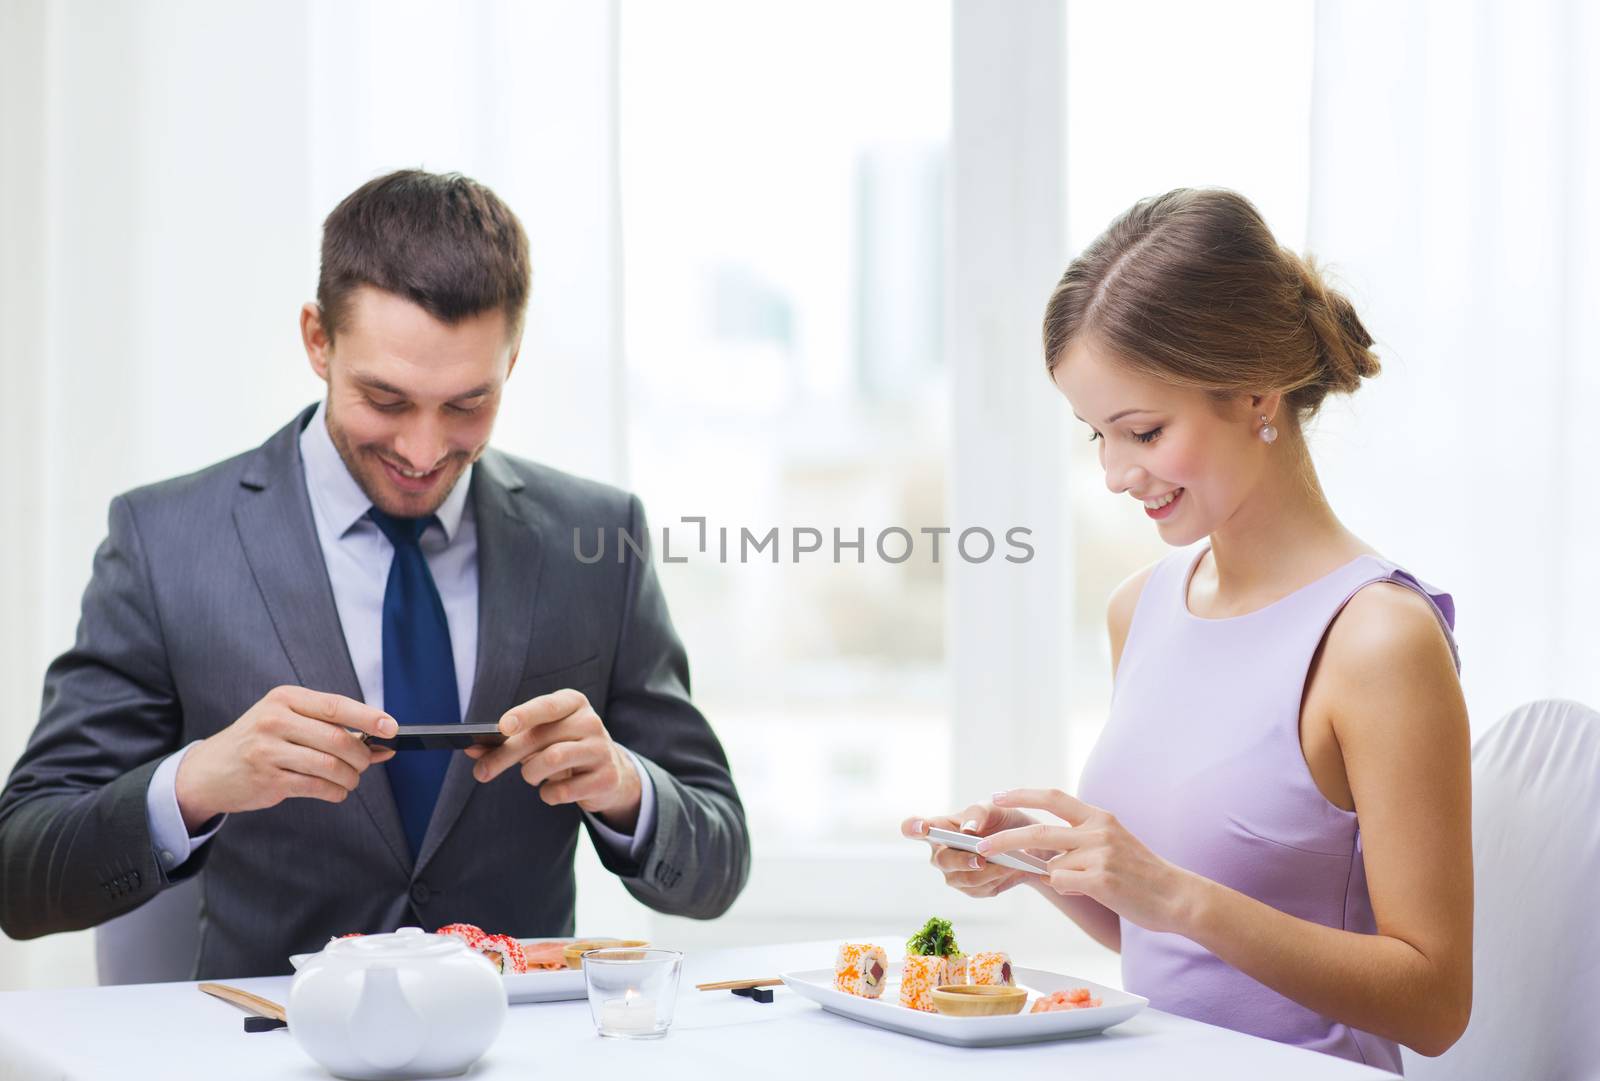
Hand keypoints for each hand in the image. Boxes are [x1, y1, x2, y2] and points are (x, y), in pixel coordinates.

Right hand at [175, 686, 396, 831]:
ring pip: (329, 765)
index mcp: (285, 699)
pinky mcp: (268, 780)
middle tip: (366, 763)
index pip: (336, 705)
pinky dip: (336, 792)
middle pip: (336, 739)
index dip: (368, 717)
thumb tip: (383, 746)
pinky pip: (316, 787)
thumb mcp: (289, 723)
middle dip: (361, 755)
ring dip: (350, 777)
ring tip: (351, 780)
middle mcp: (275, 721)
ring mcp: (268, 751)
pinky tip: (337, 792)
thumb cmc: (259, 742)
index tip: (392, 728)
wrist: (208, 771)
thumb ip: (333, 730)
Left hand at [464, 688, 641, 829]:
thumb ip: (506, 741)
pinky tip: (552, 791)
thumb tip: (471, 750)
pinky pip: (565, 790)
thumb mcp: (537, 738)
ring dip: (530, 773)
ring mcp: (601, 749)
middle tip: (481, 772)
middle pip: (540, 737)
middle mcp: (590, 721)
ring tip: (530, 776)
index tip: (502, 727)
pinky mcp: (606, 777)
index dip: (525, 715)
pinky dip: (549, 794)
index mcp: (573, 703)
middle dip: (505, 755)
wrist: (607, 772)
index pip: (547, 706)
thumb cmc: (561, 748)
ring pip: (553, 759)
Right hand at [900, 802, 1041, 899]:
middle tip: (981, 860)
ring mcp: (954, 873)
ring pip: (963, 879)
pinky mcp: (971, 889)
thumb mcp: (995, 808)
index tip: (923, 827)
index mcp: (939, 828)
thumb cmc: (1002, 821)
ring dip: (987, 872)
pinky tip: (1010, 869)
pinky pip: (980, 889)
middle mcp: (941, 853)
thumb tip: (967, 829)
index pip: (913, 828)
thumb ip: (979, 812)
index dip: (913, 827)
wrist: (1027, 844)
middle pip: (941, 860)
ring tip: (1009, 863)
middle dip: (961, 860)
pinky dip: (997, 879)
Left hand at [978, 788, 1194, 933]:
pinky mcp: (1101, 879)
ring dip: (1057, 878)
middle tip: (981, 847)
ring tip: (1085, 883)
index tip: (996, 796)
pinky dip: (1068, 889)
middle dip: (1004, 840)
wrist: (1176, 896)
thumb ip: (1080, 841)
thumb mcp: (1112, 844)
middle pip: (1038, 832)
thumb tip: (1043, 855)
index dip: (1021, 795)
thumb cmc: (1142, 875)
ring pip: (1052, 866)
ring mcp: (1100, 854)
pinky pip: (1064, 884)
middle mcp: (1097, 830)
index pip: (1052, 797)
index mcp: (1099, 817)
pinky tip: (1093, 892)